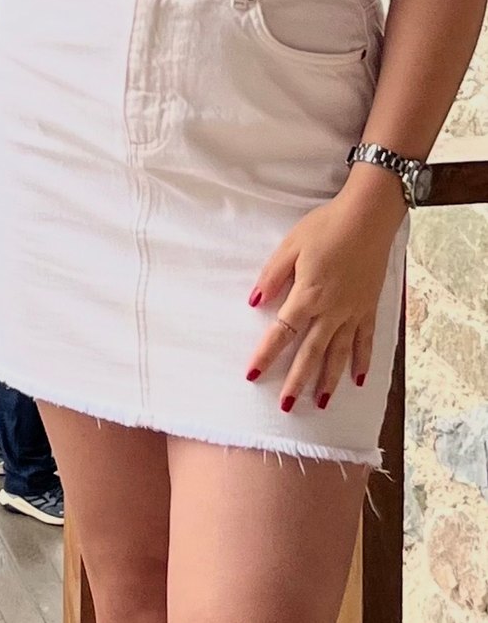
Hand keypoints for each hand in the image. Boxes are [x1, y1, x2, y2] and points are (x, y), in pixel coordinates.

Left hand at [245, 193, 396, 411]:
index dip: (266, 355)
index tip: (252, 375)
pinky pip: (365, 341)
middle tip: (286, 406)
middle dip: (297, 381)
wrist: (369, 215)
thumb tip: (254, 302)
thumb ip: (272, 276)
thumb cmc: (326, 226)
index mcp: (308, 296)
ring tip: (319, 403)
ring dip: (328, 381)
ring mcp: (353, 312)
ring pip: (339, 354)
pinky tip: (357, 380)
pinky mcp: (369, 308)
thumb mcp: (290, 246)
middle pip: (311, 353)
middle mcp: (331, 311)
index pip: (282, 332)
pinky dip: (362, 362)